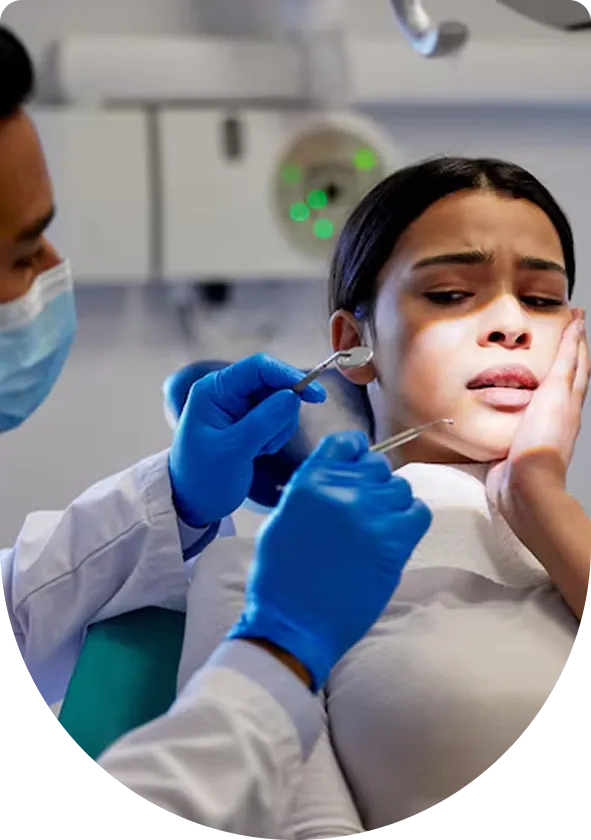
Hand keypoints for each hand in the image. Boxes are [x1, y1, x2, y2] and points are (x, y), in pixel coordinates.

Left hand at [168, 354, 325, 526]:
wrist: (193, 503)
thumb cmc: (202, 478)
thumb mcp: (232, 450)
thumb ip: (263, 422)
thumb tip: (293, 396)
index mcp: (214, 390)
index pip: (258, 368)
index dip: (289, 376)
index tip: (316, 396)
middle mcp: (228, 392)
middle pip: (274, 383)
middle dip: (282, 412)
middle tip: (268, 442)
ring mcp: (240, 407)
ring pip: (281, 402)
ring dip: (279, 428)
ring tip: (258, 450)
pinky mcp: (250, 422)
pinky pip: (278, 418)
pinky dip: (277, 435)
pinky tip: (259, 452)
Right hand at [227, 430, 431, 690]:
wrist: (294, 623)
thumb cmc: (280, 577)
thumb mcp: (284, 518)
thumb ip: (312, 490)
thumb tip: (340, 477)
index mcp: (309, 480)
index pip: (347, 443)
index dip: (358, 453)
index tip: (359, 467)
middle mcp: (341, 489)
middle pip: (378, 466)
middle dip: (374, 485)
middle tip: (365, 514)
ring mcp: (370, 512)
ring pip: (400, 489)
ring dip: (392, 506)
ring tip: (377, 531)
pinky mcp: (393, 540)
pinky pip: (419, 513)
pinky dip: (410, 523)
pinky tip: (394, 540)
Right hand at [487, 309, 588, 533]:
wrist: (525, 483)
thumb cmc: (542, 442)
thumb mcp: (555, 391)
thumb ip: (564, 362)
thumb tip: (577, 330)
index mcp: (569, 399)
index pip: (578, 360)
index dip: (577, 337)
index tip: (575, 315)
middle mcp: (558, 412)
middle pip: (565, 375)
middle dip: (564, 352)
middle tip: (559, 329)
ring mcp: (539, 426)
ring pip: (544, 392)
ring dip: (541, 373)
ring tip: (532, 357)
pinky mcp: (518, 439)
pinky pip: (520, 410)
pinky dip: (518, 396)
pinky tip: (508, 395)